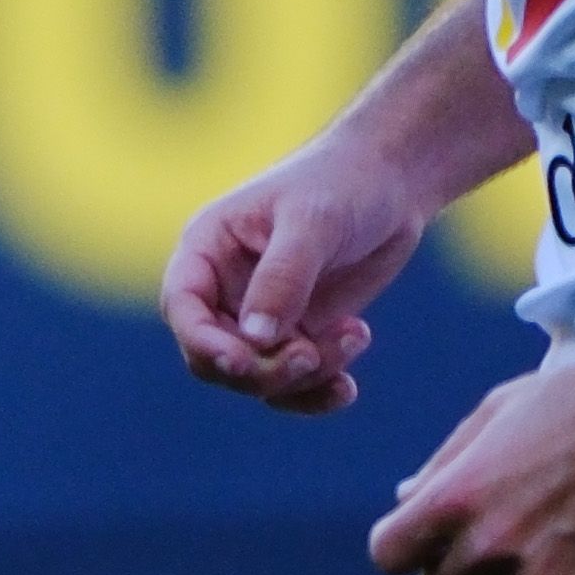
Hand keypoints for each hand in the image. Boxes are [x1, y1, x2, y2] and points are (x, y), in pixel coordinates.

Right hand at [160, 133, 434, 412]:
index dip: (202, 341)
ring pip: (257, 377)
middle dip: (261, 369)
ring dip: (302, 377)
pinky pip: (293, 383)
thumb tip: (255, 340)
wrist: (392, 183)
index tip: (243, 363)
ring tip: (355, 337)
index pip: (182, 306)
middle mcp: (224, 287)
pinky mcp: (298, 334)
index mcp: (207, 249)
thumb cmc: (343, 183)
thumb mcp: (312, 223)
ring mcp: (260, 316)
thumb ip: (282, 279)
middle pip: (215, 356)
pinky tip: (348, 385)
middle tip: (311, 356)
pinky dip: (318, 390)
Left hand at [370, 350, 574, 574]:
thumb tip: (404, 499)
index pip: (389, 556)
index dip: (408, 548)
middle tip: (502, 542)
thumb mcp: (496, 412)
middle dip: (462, 572)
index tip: (434, 537)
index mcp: (456, 495)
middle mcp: (491, 544)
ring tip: (537, 565)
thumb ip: (446, 464)